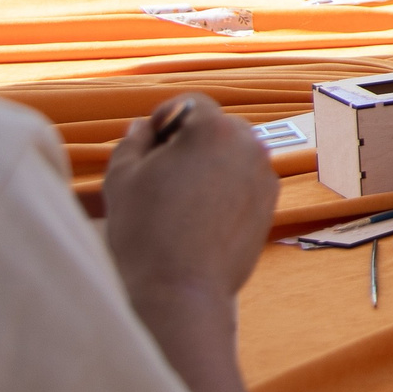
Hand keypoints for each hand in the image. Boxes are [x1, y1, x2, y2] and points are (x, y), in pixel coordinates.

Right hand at [103, 96, 279, 306]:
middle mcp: (248, 144)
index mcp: (213, 130)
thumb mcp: (122, 178)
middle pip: (215, 127)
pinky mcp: (270, 201)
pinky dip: (225, 187)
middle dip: (189, 141)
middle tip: (160, 174)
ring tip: (178, 199)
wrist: (180, 288)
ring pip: (232, 154)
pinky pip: (245, 180)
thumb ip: (133, 142)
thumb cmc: (146, 231)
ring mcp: (264, 173)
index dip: (165, 119)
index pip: (191, 103)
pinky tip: (200, 216)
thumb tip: (143, 128)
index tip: (149, 147)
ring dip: (208, 164)